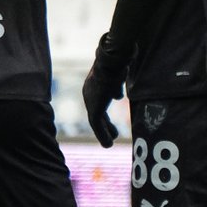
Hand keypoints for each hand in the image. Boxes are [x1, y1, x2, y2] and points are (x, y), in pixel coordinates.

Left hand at [82, 33, 128, 147]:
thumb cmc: (117, 65)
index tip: (112, 124)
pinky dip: (103, 135)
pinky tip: (109, 144)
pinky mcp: (94, 108)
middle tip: (114, 134)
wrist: (112, 63)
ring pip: (96, 121)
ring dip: (104, 133)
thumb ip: (115, 88)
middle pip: (97, 112)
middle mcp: (89, 92)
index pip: (98, 102)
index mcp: (93, 84)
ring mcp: (90, 100)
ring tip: (110, 143)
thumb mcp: (116, 77)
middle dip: (105, 124)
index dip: (105, 114)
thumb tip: (117, 97)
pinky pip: (97, 126)